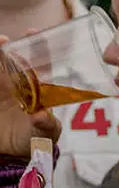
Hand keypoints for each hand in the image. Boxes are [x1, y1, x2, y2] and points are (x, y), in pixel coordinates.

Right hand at [0, 35, 60, 157]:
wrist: (14, 155)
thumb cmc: (37, 141)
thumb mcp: (45, 134)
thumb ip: (46, 124)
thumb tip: (42, 115)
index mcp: (37, 89)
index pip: (39, 63)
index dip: (38, 46)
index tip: (33, 32)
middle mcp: (17, 84)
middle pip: (10, 59)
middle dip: (5, 46)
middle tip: (3, 40)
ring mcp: (1, 88)